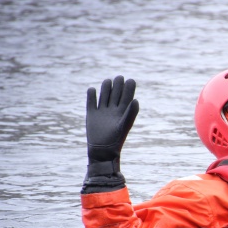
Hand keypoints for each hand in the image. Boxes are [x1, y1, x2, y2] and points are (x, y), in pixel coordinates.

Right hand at [82, 76, 138, 192]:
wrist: (103, 150)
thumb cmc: (116, 139)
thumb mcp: (125, 124)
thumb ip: (131, 112)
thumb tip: (136, 100)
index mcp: (123, 112)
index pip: (127, 96)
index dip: (129, 88)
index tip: (131, 80)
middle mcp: (113, 110)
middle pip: (116, 94)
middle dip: (118, 85)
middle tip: (119, 78)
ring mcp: (102, 112)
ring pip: (104, 96)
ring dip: (106, 88)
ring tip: (107, 81)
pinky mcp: (91, 115)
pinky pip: (91, 102)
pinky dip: (91, 95)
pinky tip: (92, 89)